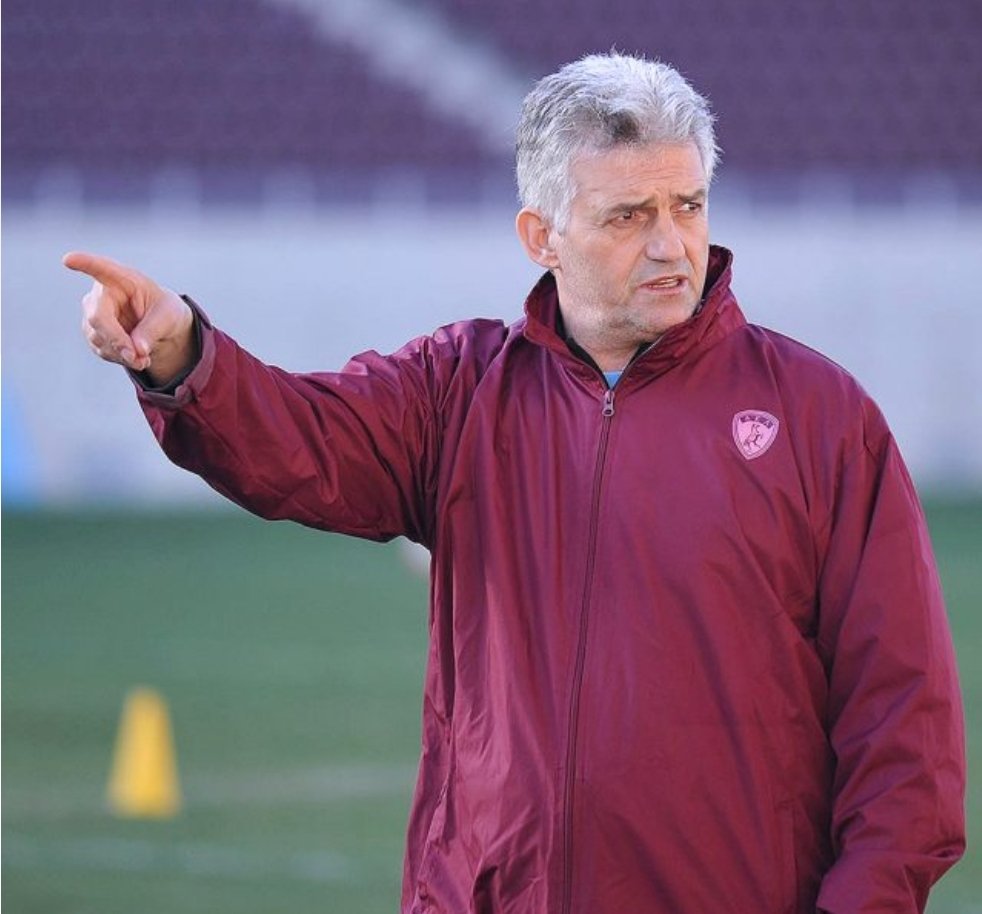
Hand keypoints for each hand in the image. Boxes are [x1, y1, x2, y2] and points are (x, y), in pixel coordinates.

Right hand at [64, 251, 195, 385]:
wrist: (161, 326)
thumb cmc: (165, 311)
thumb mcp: (169, 317)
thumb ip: (152, 330)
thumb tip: (137, 350)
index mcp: (122, 279)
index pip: (101, 269)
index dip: (85, 264)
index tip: (69, 259)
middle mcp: (101, 294)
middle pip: (98, 318)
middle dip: (117, 340)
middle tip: (137, 358)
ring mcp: (93, 315)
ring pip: (99, 338)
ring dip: (123, 354)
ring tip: (145, 359)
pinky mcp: (93, 334)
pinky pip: (103, 350)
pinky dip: (121, 358)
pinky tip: (135, 357)